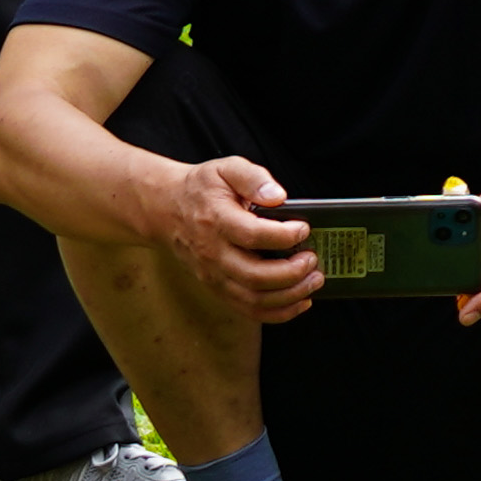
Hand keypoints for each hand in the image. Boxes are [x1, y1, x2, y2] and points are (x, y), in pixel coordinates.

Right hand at [162, 152, 324, 324]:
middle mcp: (213, 254)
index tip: (304, 228)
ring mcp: (214, 276)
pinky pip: (249, 310)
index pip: (253, 235)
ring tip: (313, 281)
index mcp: (216, 221)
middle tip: (312, 260)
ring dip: (290, 295)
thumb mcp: (226, 168)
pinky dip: (278, 312)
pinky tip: (299, 301)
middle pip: (256, 275)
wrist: (167, 209)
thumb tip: (278, 196)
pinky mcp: (218, 289)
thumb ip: (253, 178)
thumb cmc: (201, 189)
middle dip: (292, 272)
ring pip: (254, 299)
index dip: (284, 235)